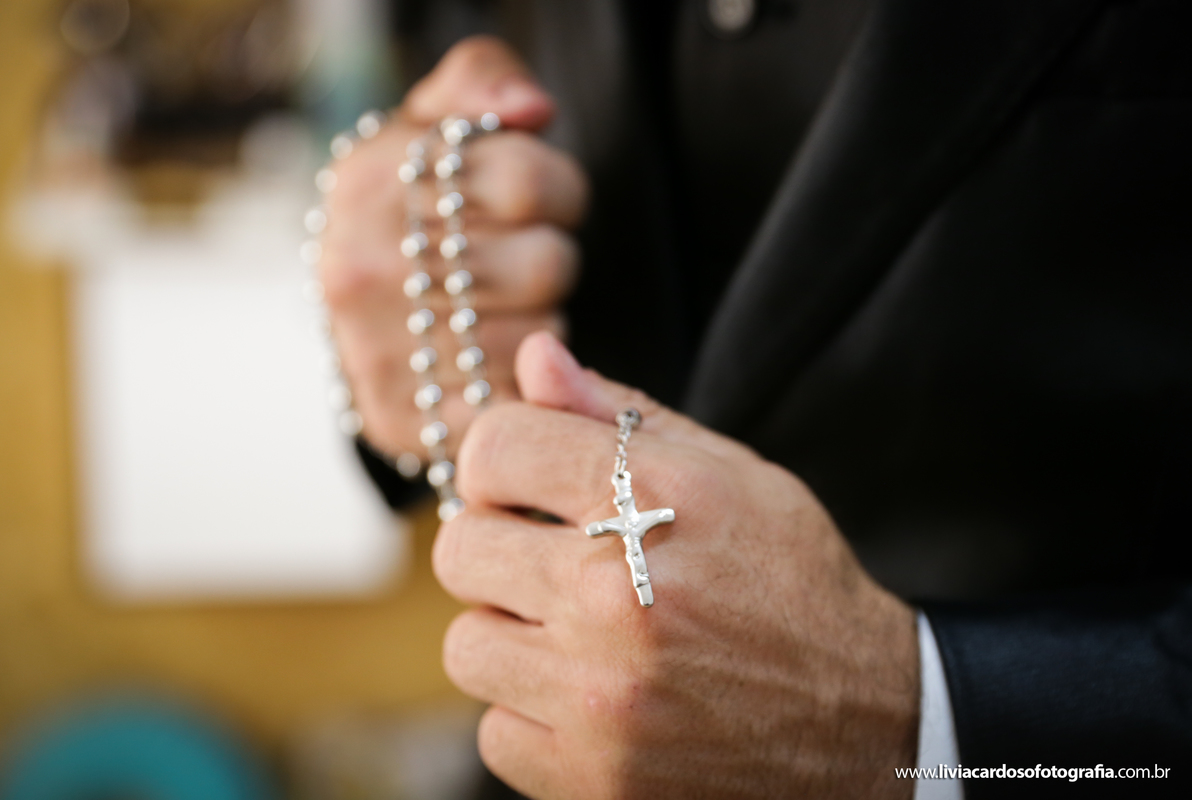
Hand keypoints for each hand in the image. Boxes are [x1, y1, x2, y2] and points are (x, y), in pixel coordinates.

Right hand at [320, 36, 587, 460]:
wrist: (359, 320)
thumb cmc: (413, 211)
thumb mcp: (432, 126)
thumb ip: (480, 82)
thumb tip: (530, 109)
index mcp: (365, 183)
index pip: (527, 180)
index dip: (558, 189)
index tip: (537, 201)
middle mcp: (357, 270)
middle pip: (545, 263)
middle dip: (552, 257)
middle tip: (521, 261)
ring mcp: (376, 354)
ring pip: (542, 335)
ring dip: (543, 319)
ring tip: (503, 308)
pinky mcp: (405, 421)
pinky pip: (522, 399)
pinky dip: (529, 379)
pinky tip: (502, 358)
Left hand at [433, 331, 919, 798]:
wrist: (865, 718)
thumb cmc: (791, 581)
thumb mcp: (729, 473)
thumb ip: (621, 412)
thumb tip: (536, 357)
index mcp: (654, 500)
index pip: (492, 448)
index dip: (499, 459)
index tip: (524, 484)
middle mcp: (616, 597)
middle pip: (461, 548)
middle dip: (498, 544)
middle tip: (549, 559)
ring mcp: (600, 697)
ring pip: (467, 645)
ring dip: (511, 634)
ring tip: (574, 632)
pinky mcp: (593, 776)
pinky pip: (495, 730)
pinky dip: (532, 712)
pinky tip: (590, 694)